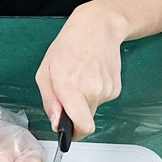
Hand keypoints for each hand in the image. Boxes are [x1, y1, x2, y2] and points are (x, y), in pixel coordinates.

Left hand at [35, 4, 121, 139]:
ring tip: (82, 76)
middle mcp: (91, 90)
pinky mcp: (116, 88)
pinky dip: (95, 92)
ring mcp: (106, 89)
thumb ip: (49, 101)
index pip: (82, 126)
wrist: (97, 27)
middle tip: (70, 90)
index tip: (69, 132)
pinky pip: (102, 100)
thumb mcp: (45, 71)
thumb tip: (56, 123)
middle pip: (84, 119)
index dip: (75, 134)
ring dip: (85, 99)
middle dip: (76, 112)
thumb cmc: (69, 46)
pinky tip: (92, 74)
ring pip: (93, 108)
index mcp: (70, 87)